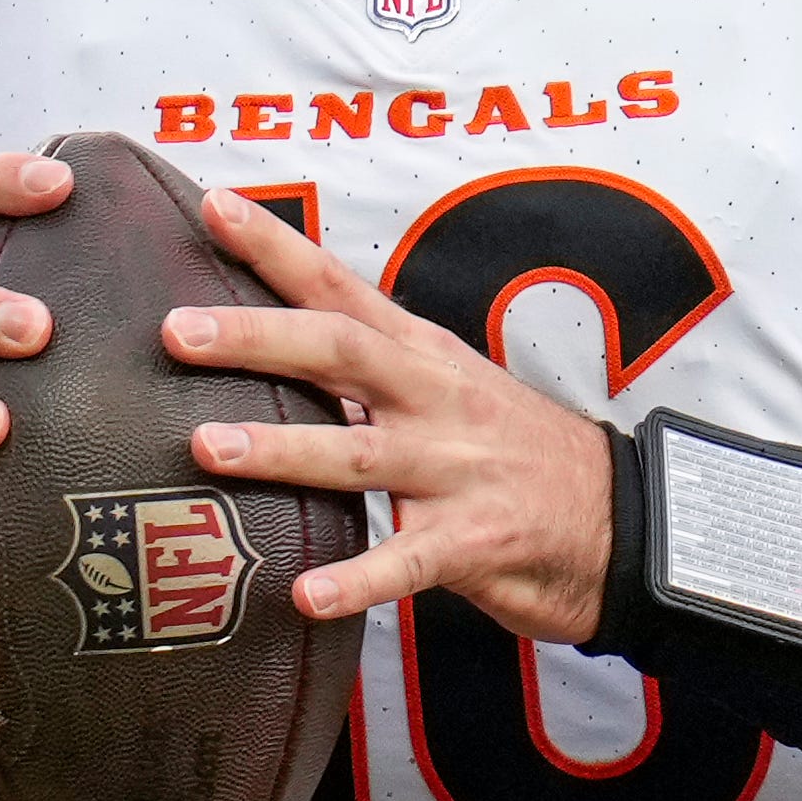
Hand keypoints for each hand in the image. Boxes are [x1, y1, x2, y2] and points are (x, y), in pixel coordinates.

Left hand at [166, 185, 612, 640]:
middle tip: (177, 329)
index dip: (278, 247)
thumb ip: (369, 366)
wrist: (624, 518)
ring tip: (209, 448)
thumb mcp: (448, 386)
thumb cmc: (515, 452)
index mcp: (424, 356)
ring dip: (283, 448)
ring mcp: (457, 470)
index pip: (340, 287)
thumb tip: (269, 342)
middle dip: (257, 338)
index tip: (214, 207)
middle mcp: (436, 400)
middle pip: (340, 352)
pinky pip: (407, 561)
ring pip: (360, 452)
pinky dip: (357, 578)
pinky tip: (306, 593)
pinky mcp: (476, 541)